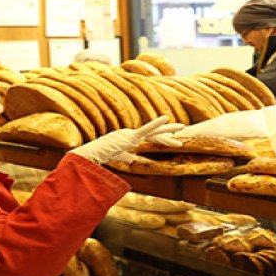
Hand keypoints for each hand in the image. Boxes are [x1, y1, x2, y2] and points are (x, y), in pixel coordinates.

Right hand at [70, 116, 184, 164]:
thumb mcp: (117, 156)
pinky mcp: (130, 137)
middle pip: (155, 133)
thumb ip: (124, 156)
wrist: (93, 155)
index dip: (163, 138)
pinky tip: (166, 118)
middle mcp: (133, 134)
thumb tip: (131, 158)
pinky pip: (145, 130)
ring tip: (182, 126)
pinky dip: (156, 124)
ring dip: (169, 129)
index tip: (173, 139)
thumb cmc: (102, 155)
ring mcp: (132, 135)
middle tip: (183, 128)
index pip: (150, 138)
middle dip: (169, 131)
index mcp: (131, 139)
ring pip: (154, 131)